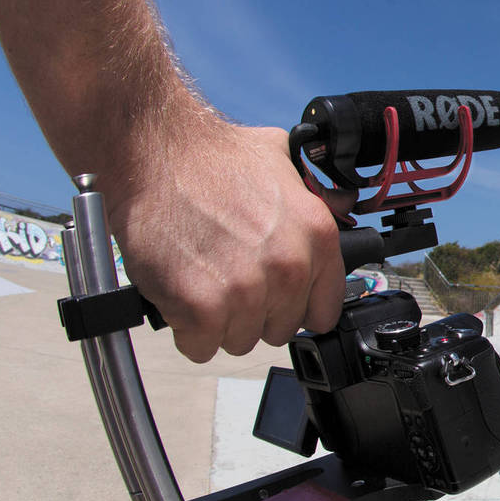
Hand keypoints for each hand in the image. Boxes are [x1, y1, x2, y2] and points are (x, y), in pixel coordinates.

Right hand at [106, 121, 347, 362]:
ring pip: (240, 341)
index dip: (297, 309)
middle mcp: (289, 267)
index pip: (324, 310)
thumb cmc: (213, 159)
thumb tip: (342, 205)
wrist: (157, 152)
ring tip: (200, 284)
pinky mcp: (201, 306)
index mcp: (317, 237)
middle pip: (279, 329)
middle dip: (253, 314)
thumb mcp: (286, 166)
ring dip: (217, 323)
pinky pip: (200, 347)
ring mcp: (246, 290)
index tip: (278, 304)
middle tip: (227, 284)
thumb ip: (316, 198)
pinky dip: (185, 332)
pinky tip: (179, 299)